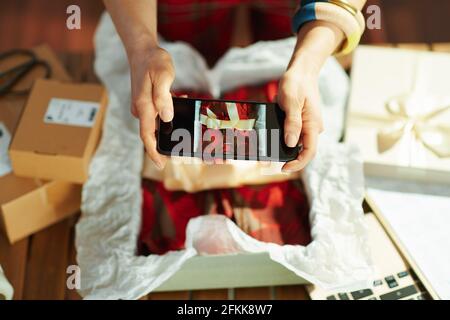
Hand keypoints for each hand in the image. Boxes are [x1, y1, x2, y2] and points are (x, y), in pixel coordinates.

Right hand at [129, 46, 174, 168]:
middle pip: (152, 133)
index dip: (154, 152)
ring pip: (157, 123)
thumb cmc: (152, 61)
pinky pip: (158, 112)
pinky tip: (182, 100)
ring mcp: (143, 106)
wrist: (142, 49)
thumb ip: (164, 97)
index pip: (147, 135)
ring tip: (187, 126)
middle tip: (182, 149)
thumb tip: (167, 117)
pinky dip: (170, 112)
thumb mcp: (162, 76)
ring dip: (170, 126)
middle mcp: (141, 109)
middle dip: (165, 143)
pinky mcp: (146, 101)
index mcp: (144, 106)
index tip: (161, 165)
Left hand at [278, 68, 322, 171]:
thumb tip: (290, 143)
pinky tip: (271, 136)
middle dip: (288, 158)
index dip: (297, 163)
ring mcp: (307, 125)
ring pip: (297, 143)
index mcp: (313, 125)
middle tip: (269, 161)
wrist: (301, 71)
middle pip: (302, 150)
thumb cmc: (297, 84)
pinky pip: (293, 133)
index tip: (283, 168)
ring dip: (284, 148)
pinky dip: (283, 138)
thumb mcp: (291, 102)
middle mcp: (312, 127)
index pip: (309, 152)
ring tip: (267, 150)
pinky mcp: (301, 121)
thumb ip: (292, 123)